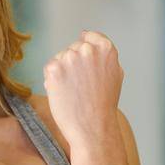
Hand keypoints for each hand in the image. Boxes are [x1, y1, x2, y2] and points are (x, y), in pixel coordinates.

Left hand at [43, 30, 122, 150]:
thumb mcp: (114, 74)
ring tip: (74, 91)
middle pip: (73, 48)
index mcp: (106, 48)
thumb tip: (87, 36)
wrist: (92, 127)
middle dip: (74, 63)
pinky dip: (53, 80)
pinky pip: (49, 69)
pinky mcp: (54, 68)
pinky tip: (63, 93)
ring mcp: (70, 58)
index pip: (89, 36)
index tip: (85, 63)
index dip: (85, 48)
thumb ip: (103, 55)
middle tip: (81, 86)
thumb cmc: (104, 105)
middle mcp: (87, 49)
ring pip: (60, 59)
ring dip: (62, 72)